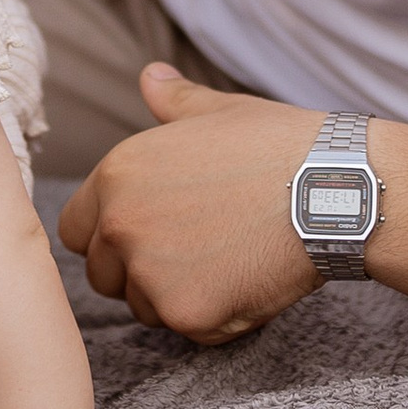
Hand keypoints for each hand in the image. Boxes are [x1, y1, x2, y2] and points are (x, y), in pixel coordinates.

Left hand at [60, 67, 323, 341]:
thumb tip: (150, 77)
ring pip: (143, 308)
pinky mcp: (187, 314)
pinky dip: (214, 318)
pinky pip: (187, 330)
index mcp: (116, 175)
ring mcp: (151, 274)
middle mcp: (121, 225)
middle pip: (102, 276)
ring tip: (226, 261)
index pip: (75, 230)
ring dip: (175, 297)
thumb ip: (172, 103)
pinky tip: (247, 281)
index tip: (152, 231)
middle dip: (138, 272)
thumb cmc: (278, 145)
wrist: (332, 189)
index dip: (110, 235)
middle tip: (197, 250)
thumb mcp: (217, 112)